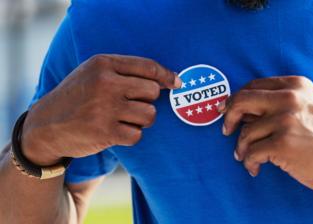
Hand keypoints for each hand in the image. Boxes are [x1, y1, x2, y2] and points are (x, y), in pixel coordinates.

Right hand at [22, 54, 180, 165]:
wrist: (46, 125)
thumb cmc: (78, 96)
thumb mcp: (94, 73)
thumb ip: (126, 71)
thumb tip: (171, 80)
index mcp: (103, 64)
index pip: (148, 67)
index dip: (167, 76)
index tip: (176, 83)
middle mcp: (106, 83)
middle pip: (153, 92)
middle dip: (146, 101)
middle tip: (130, 105)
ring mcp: (106, 108)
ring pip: (150, 115)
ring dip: (141, 120)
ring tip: (122, 118)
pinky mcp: (106, 132)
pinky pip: (138, 135)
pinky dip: (130, 135)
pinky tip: (115, 132)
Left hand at [220, 76, 312, 192]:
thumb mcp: (311, 105)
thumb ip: (281, 101)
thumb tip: (244, 109)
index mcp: (295, 85)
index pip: (252, 86)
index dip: (236, 99)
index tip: (227, 110)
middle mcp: (289, 99)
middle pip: (241, 101)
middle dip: (229, 117)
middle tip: (226, 130)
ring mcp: (286, 121)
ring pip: (246, 132)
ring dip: (242, 148)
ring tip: (246, 157)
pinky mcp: (283, 144)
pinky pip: (251, 153)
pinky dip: (249, 162)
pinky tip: (255, 168)